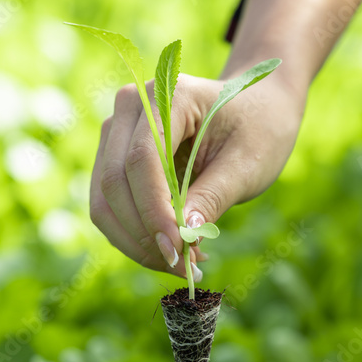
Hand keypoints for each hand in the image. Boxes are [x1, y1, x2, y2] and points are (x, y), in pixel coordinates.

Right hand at [89, 72, 303, 277]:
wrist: (256, 109)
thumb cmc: (258, 130)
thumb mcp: (247, 165)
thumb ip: (212, 197)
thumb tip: (182, 239)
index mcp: (170, 94)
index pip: (142, 159)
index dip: (154, 211)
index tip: (178, 252)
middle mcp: (132, 106)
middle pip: (114, 182)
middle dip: (144, 234)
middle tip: (183, 268)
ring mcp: (116, 131)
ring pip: (103, 200)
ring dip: (135, 241)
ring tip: (181, 264)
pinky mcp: (112, 158)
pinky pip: (108, 206)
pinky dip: (133, 236)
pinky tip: (170, 250)